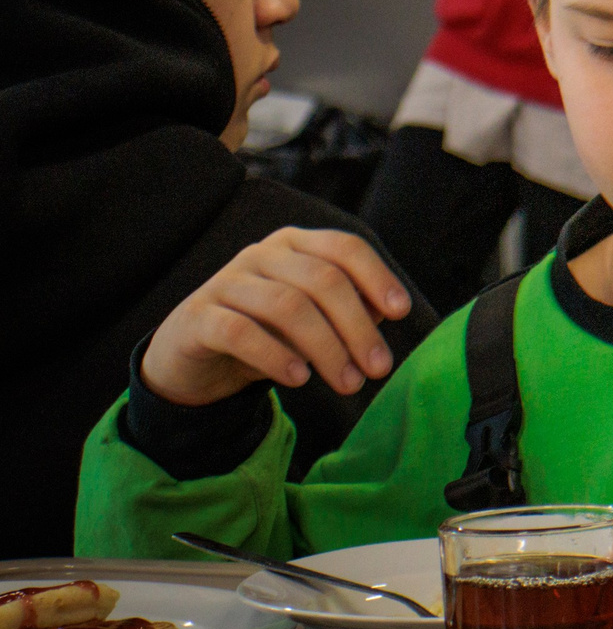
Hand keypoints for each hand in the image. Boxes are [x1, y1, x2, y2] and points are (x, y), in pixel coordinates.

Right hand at [140, 228, 410, 406]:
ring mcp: (226, 282)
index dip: (377, 276)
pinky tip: (299, 379)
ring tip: (348, 383)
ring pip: (287, 306)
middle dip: (358, 327)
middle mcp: (261, 254)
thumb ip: (350, 310)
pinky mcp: (197, 316)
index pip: (344, 247)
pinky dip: (275, 355)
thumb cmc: (268, 334)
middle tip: (379, 369)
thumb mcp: (314, 321)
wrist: (195, 359)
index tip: (401, 313)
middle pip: (323, 280)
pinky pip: (240, 331)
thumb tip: (388, 312)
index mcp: (295, 245)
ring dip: (326, 348)